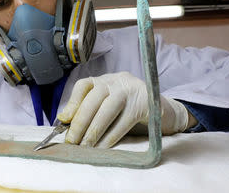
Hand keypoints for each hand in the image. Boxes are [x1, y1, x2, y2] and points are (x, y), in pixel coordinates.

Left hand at [57, 72, 189, 147]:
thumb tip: (64, 121)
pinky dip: (111, 136)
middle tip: (72, 142)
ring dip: (94, 131)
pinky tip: (103, 147)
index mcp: (105, 80)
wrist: (164, 112)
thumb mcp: (108, 107)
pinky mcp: (146, 103)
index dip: (72, 103)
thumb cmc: (130, 111)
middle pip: (94, 99)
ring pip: (108, 110)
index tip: (64, 120)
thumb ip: (89, 111)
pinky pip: (124, 121)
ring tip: (85, 147)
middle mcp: (117, 80)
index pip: (84, 85)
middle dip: (80, 122)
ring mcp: (132, 89)